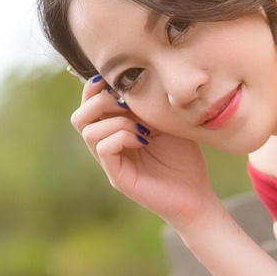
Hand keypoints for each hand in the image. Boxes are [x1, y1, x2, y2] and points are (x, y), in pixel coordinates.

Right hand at [72, 81, 219, 229]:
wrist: (196, 195)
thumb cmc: (184, 158)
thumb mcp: (165, 121)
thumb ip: (145, 104)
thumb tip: (129, 82)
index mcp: (115, 130)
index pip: (89, 105)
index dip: (94, 89)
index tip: (115, 80)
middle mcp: (108, 146)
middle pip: (79, 118)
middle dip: (99, 102)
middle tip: (126, 104)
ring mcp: (111, 163)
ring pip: (89, 132)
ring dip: (117, 122)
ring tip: (142, 130)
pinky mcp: (117, 177)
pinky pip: (104, 148)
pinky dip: (122, 137)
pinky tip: (144, 141)